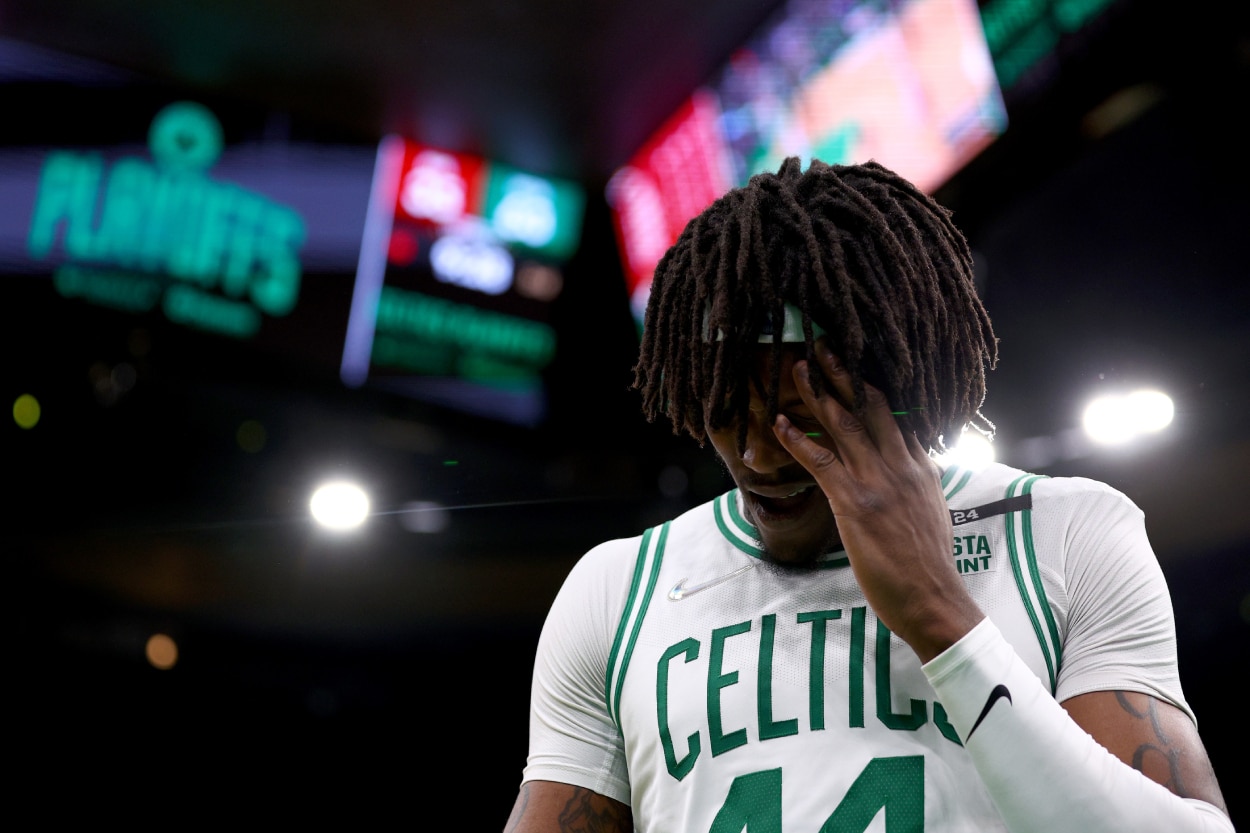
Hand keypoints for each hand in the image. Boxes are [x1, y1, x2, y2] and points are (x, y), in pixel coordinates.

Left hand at [771, 341, 983, 660]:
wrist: (934, 599)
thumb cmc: (927, 565)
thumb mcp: (931, 513)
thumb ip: (917, 485)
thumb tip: (910, 470)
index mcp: (921, 466)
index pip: (897, 414)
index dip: (874, 385)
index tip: (856, 360)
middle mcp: (901, 466)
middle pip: (871, 406)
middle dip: (845, 372)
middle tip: (824, 343)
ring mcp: (879, 482)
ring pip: (845, 425)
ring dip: (818, 393)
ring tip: (797, 367)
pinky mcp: (856, 504)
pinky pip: (821, 462)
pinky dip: (797, 440)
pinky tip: (778, 424)